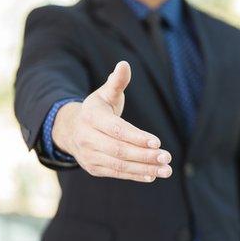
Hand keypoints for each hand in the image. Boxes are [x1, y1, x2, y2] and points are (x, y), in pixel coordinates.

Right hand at [52, 61, 171, 181]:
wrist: (72, 130)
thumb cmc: (97, 109)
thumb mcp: (105, 94)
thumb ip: (117, 82)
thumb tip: (124, 64)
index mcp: (91, 118)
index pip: (116, 130)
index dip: (137, 137)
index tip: (157, 142)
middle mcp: (87, 138)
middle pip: (119, 150)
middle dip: (145, 155)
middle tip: (167, 156)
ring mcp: (89, 156)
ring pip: (119, 165)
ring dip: (144, 168)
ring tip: (166, 170)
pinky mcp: (94, 168)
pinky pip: (117, 174)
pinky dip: (135, 175)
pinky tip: (152, 175)